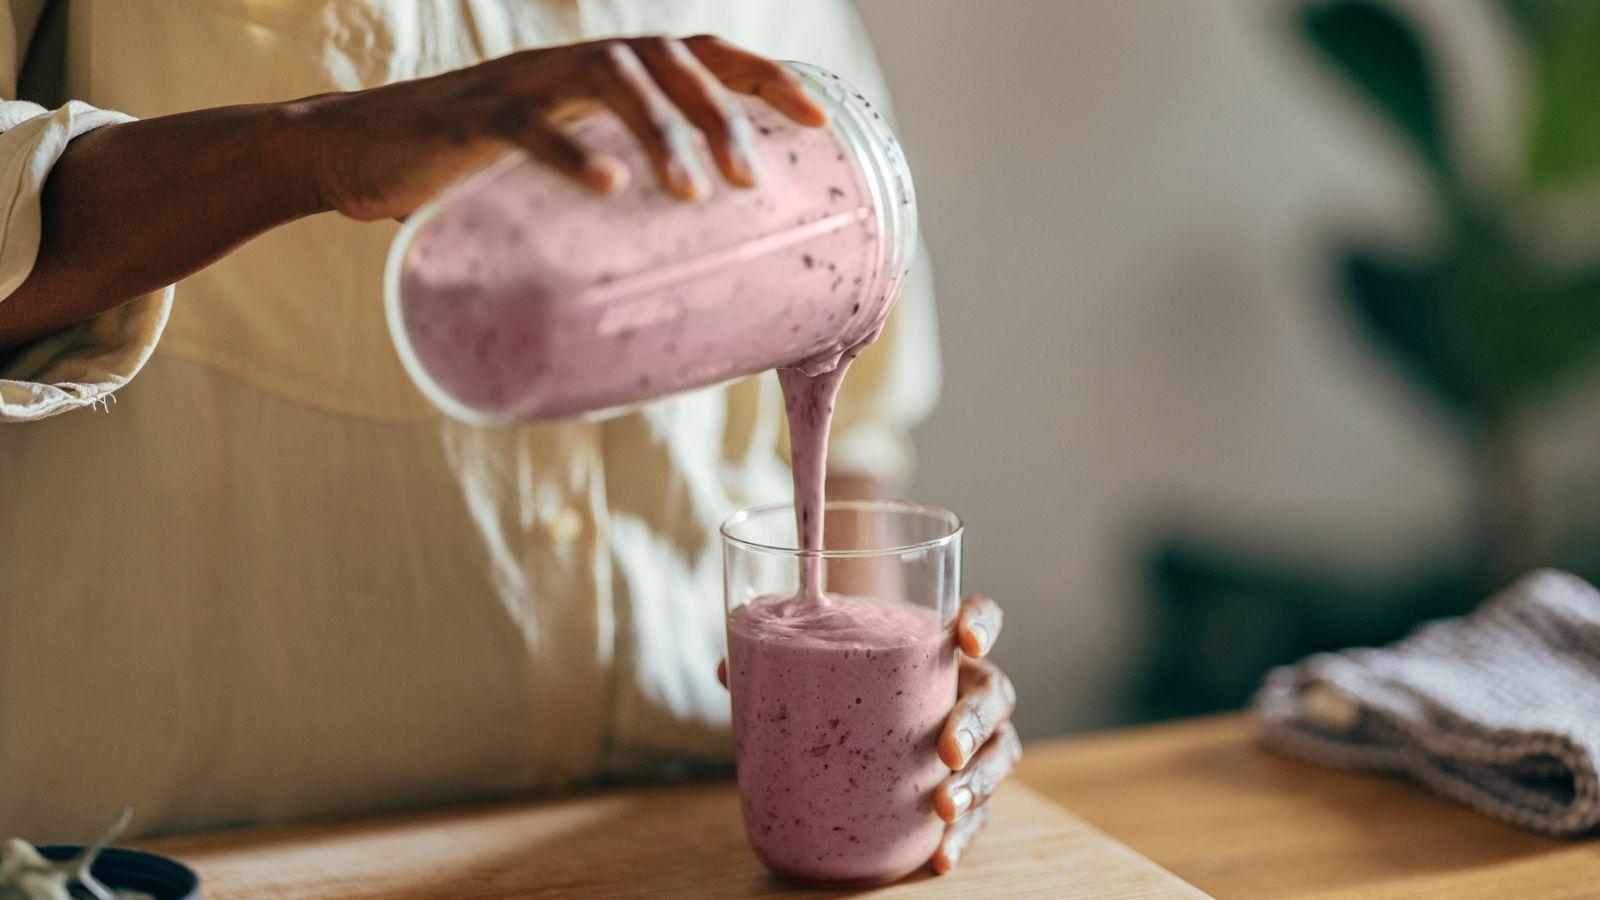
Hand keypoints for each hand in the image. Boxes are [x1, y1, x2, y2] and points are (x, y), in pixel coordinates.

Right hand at [296, 34, 827, 220]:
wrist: (354, 154)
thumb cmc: (471, 178)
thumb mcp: (559, 181)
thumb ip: (615, 204)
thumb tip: (686, 276)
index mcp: (603, 76)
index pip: (699, 54)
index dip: (763, 77)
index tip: (819, 122)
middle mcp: (572, 64)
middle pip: (669, 59)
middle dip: (723, 115)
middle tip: (751, 184)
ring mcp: (521, 82)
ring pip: (610, 78)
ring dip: (663, 132)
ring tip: (695, 195)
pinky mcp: (471, 117)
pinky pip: (528, 123)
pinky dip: (572, 151)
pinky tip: (611, 186)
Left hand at [714, 594, 1017, 875]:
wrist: (860, 726)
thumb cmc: (847, 683)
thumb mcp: (817, 666)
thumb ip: (779, 661)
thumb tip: (726, 669)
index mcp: (937, 646)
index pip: (980, 616)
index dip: (981, 622)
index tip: (964, 639)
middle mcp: (965, 688)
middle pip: (995, 694)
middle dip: (975, 722)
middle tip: (946, 749)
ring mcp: (973, 740)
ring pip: (1001, 753)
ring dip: (979, 781)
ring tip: (946, 806)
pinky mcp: (967, 787)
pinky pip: (982, 813)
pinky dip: (965, 837)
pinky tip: (940, 857)